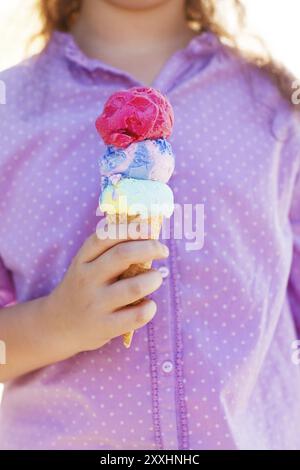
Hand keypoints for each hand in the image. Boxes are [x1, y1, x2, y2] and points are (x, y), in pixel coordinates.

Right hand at [48, 224, 168, 353]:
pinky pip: (137, 316)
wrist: (57, 326)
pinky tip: (149, 304)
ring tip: (156, 278)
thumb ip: (108, 251)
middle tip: (163, 250)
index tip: (149, 229)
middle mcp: (87, 279)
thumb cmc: (82, 289)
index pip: (106, 236)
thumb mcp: (85, 266)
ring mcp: (96, 304)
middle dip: (150, 248)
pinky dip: (150, 307)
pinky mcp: (105, 327)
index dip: (131, 229)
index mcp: (82, 260)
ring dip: (153, 279)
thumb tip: (145, 232)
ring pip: (134, 287)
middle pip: (123, 255)